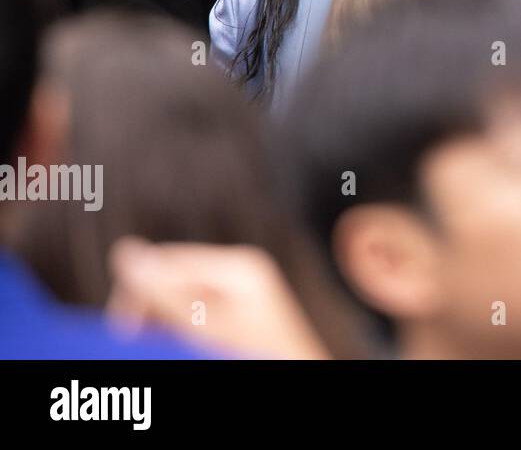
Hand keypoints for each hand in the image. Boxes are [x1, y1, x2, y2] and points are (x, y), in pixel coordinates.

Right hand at [107, 237, 330, 359]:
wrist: (297, 370)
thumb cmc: (259, 353)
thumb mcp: (208, 325)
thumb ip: (168, 294)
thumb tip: (125, 252)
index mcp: (239, 264)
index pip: (168, 260)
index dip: (138, 290)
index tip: (124, 328)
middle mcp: (241, 269)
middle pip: (175, 275)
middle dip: (152, 304)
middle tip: (136, 337)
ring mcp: (241, 288)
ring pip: (182, 294)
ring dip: (165, 316)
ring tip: (166, 342)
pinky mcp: (237, 308)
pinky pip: (197, 308)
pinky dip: (182, 324)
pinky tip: (179, 341)